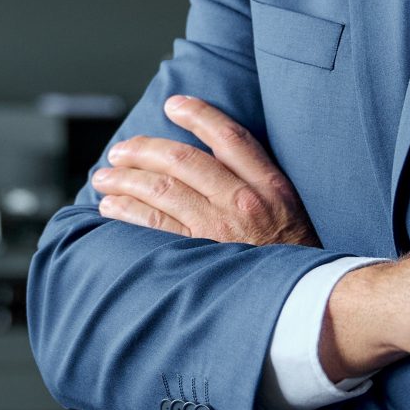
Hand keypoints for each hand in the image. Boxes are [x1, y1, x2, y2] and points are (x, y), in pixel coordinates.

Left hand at [90, 95, 317, 247]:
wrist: (305, 305)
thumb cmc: (295, 260)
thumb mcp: (291, 212)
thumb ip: (259, 183)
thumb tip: (214, 158)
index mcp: (270, 186)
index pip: (230, 137)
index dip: (198, 114)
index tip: (173, 104)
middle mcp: (243, 202)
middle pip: (182, 160)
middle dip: (143, 150)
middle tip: (119, 151)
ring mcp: (219, 230)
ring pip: (161, 190)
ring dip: (125, 180)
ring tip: (104, 178)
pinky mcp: (199, 257)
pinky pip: (153, 227)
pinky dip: (127, 212)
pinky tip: (110, 208)